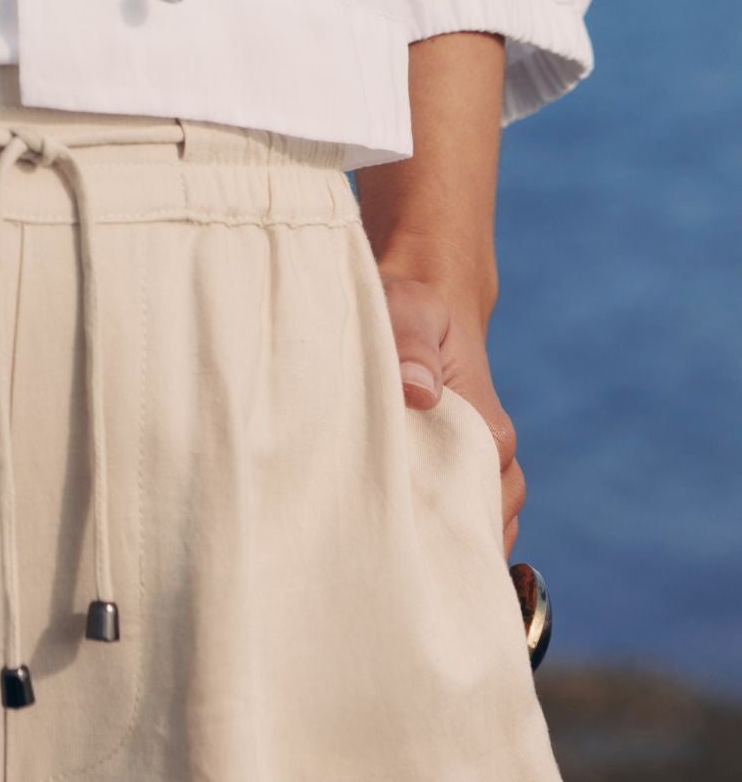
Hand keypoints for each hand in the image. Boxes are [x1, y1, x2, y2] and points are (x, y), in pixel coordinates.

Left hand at [382, 270, 524, 555]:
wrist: (418, 305)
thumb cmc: (412, 309)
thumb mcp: (410, 309)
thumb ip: (411, 341)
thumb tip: (419, 392)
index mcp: (488, 433)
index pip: (478, 510)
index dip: (441, 536)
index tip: (403, 554)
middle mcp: (491, 465)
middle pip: (472, 535)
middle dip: (437, 559)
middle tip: (387, 572)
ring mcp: (471, 476)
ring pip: (461, 535)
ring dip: (430, 551)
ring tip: (386, 568)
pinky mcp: (447, 480)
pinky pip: (446, 527)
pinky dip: (425, 542)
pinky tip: (391, 555)